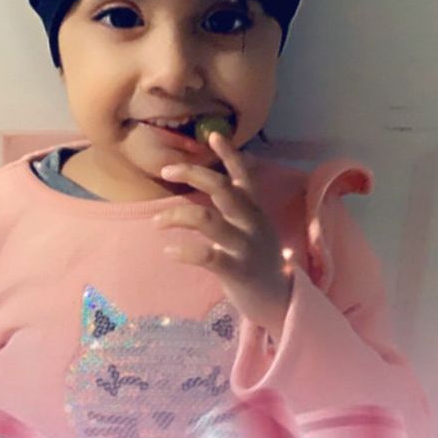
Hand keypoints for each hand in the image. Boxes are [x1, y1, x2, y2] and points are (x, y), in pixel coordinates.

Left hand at [152, 131, 293, 337]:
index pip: (244, 176)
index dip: (230, 154)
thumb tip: (228, 179)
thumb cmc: (260, 262)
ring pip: (207, 219)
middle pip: (221, 189)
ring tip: (157, 221)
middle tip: (166, 171)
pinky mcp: (237, 271)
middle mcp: (252, 224)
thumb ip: (241, 207)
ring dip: (176, 215)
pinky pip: (206, 255)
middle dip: (192, 174)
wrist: (280, 302)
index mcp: (256, 211)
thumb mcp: (255, 229)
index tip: (213, 135)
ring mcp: (245, 247)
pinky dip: (183, 250)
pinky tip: (169, 250)